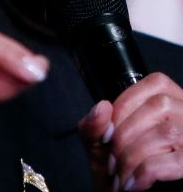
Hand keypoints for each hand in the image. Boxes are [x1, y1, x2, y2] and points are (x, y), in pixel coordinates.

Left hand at [78, 73, 182, 190]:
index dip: (123, 109)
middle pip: (159, 106)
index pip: (152, 87)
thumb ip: (93, 125)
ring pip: (168, 132)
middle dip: (125, 135)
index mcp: (170, 99)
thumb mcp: (99, 144)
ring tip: (121, 176)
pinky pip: (175, 160)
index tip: (107, 135)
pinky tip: (135, 184)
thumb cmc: (118, 169)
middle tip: (112, 161)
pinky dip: (146, 173)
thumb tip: (102, 108)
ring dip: (133, 157)